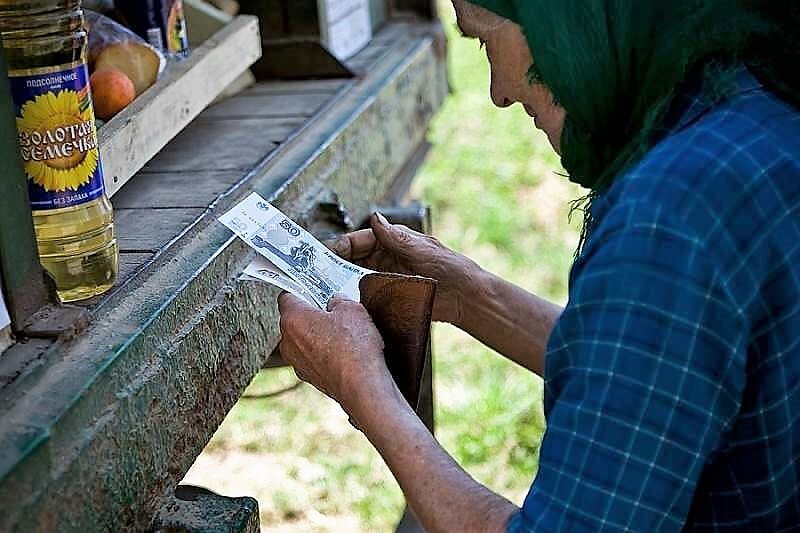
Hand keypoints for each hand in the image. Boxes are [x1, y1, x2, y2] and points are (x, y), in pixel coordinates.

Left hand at [278, 292, 394, 413]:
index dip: (302, 289)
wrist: (361, 386)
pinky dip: (323, 352)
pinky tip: (344, 352)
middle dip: (312, 313)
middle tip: (333, 309)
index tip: (315, 287)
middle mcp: (287, 341)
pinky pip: (312, 357)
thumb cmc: (354, 344)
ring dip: (317, 334)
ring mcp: (296, 362)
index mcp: (292, 318)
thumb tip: (335, 303)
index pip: (287, 295)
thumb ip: (339, 300)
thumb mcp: (352, 309)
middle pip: (294, 319)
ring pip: (303, 340)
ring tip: (343, 332)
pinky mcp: (309, 378)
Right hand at [330, 213, 479, 324]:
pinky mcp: (389, 294)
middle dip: (335, 264)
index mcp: (392, 240)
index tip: (326, 254)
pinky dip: (355, 297)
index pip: (359, 240)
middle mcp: (385, 257)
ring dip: (342, 281)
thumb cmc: (449, 267)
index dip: (341, 246)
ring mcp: (386, 276)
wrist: (465, 297)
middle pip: (352, 258)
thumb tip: (375, 218)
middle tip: (319, 273)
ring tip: (326, 289)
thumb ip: (397, 237)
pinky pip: (366, 294)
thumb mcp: (422, 250)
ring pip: (355, 276)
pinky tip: (345, 303)